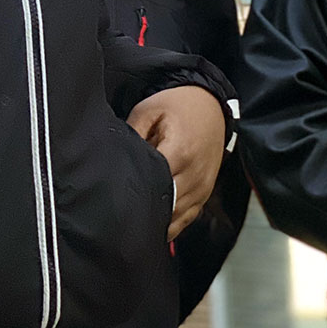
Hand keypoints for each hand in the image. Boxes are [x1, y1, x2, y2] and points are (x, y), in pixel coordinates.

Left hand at [127, 86, 225, 240]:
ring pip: (177, 218)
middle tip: (124, 211)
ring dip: (159, 219)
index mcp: (180, 153)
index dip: (136, 193)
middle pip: (167, 207)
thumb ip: (132, 134)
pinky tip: (156, 221)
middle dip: (146, 210)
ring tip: (137, 216)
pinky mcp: (204, 194)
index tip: (119, 198)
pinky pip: (187, 219)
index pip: (156, 185)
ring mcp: (202, 188)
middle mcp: (195, 176)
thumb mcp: (148, 111)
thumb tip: (117, 157)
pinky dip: (171, 223)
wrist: (209, 104)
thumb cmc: (178, 106)